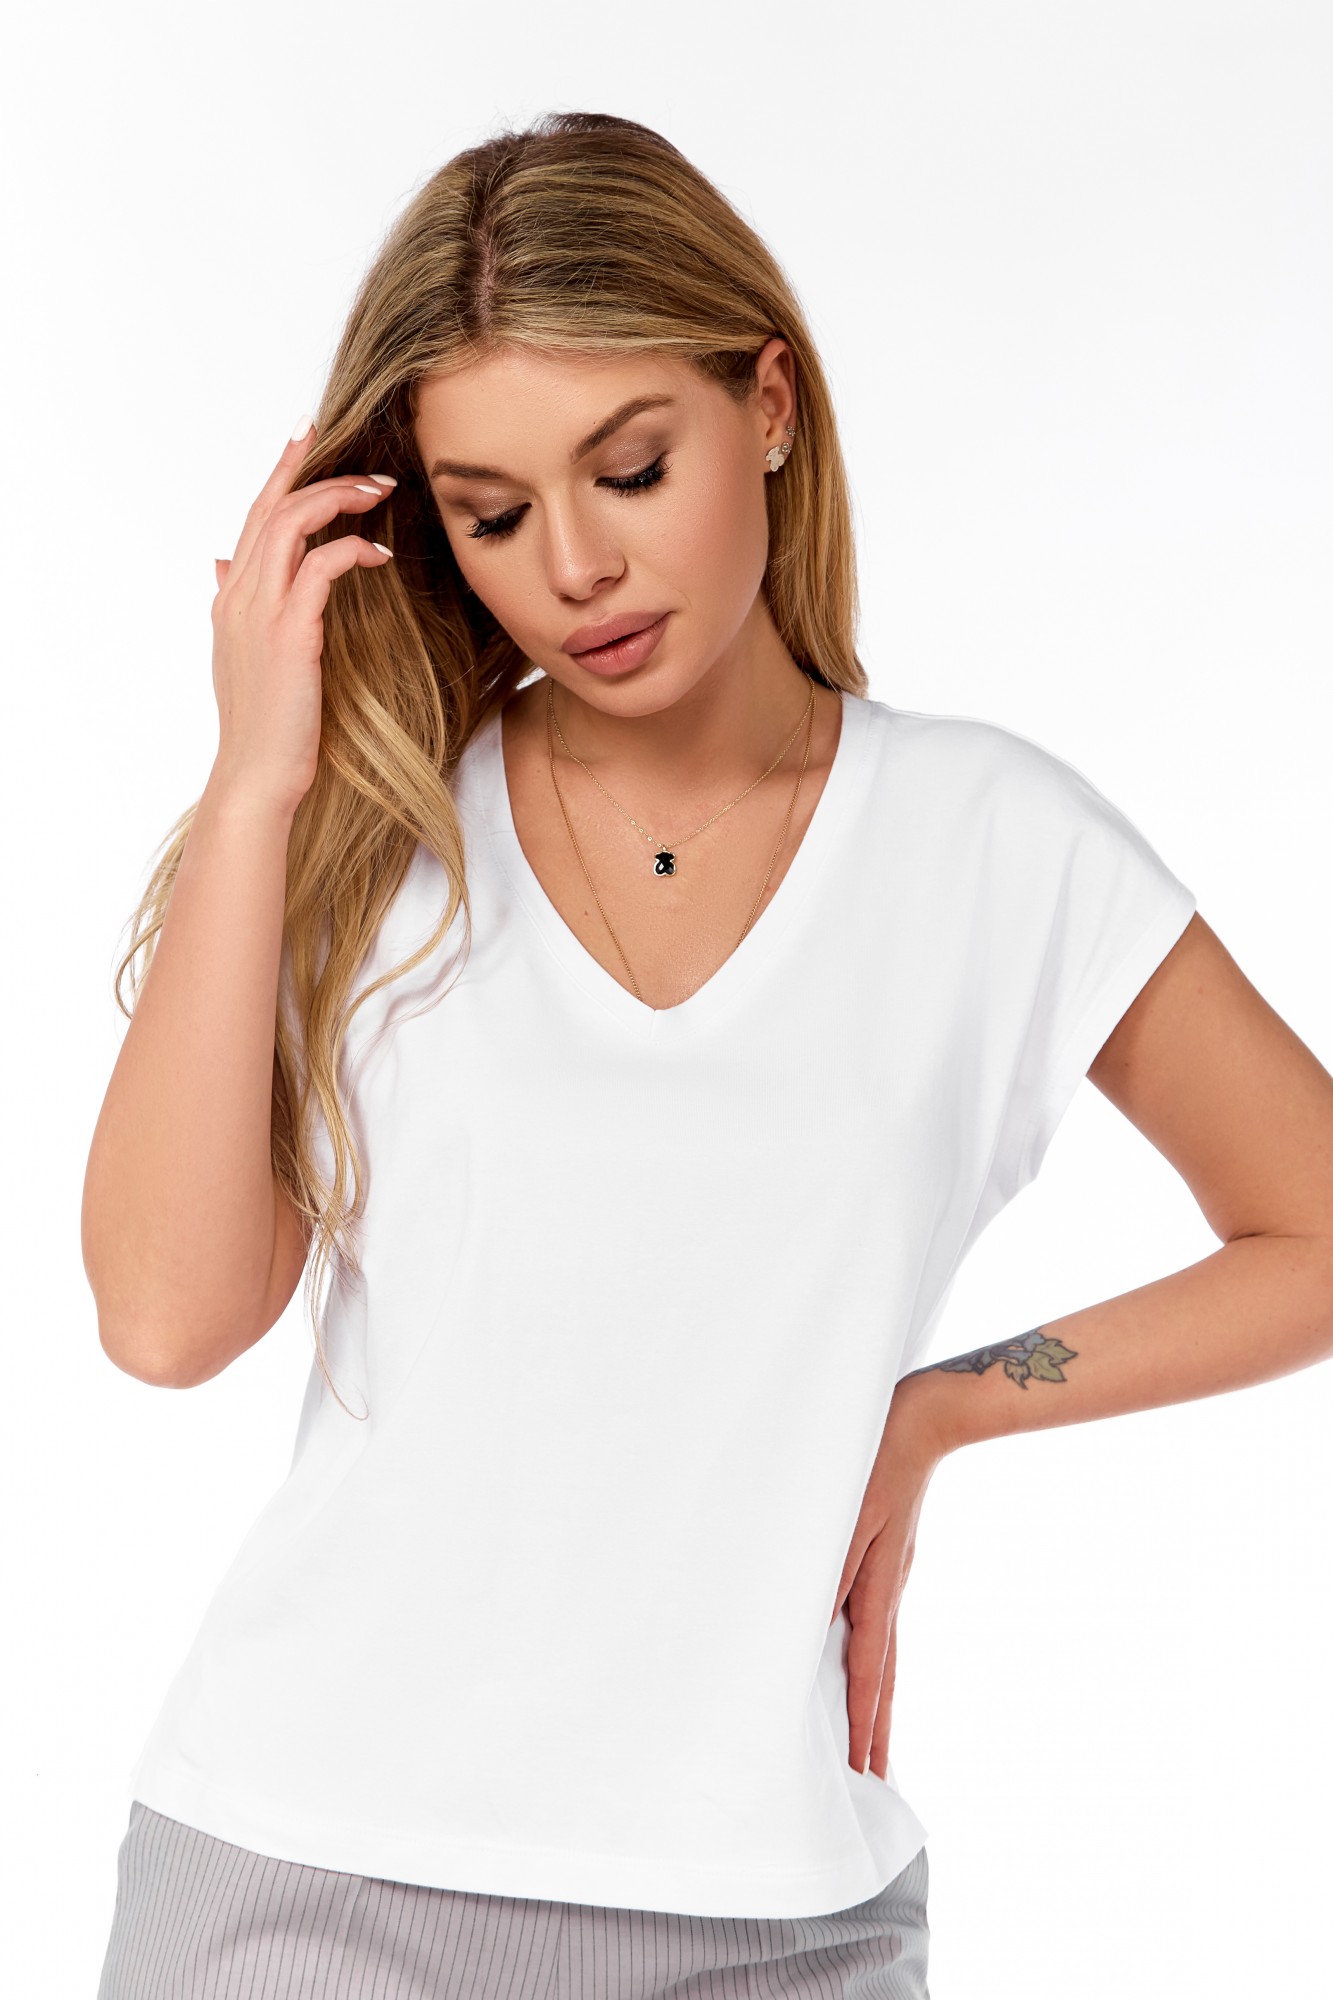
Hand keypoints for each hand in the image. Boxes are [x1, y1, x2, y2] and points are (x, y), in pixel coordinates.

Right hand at [209, 418, 395, 818]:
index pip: (255, 516)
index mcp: (231, 597)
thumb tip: (222, 563)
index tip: (310, 435)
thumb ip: (234, 603)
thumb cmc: (264, 726)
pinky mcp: (289, 633)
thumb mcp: (243, 656)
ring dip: (339, 500)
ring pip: (291, 523)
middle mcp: (239, 595)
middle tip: (369, 465)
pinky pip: (320, 567)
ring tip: (381, 496)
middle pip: (271, 506)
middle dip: (316, 471)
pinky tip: (379, 555)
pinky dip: (351, 550)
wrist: (256, 776)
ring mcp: (260, 612)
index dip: (282, 472)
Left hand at [826, 1373, 952, 1779]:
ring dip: (877, 1701)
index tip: (861, 1769)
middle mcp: (891, 1589)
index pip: (868, 1670)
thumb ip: (833, 1566)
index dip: (861, 1721)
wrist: (929, 1416)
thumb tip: (817, 1624)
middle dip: (876, 1730)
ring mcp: (895, 1576)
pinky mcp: (891, 1560)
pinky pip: (881, 1624)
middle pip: (883, 1676)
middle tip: (874, 1781)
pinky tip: (868, 1665)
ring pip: (885, 1654)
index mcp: (879, 1584)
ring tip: (873, 1743)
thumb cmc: (880, 1456)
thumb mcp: (849, 1510)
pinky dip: (875, 1660)